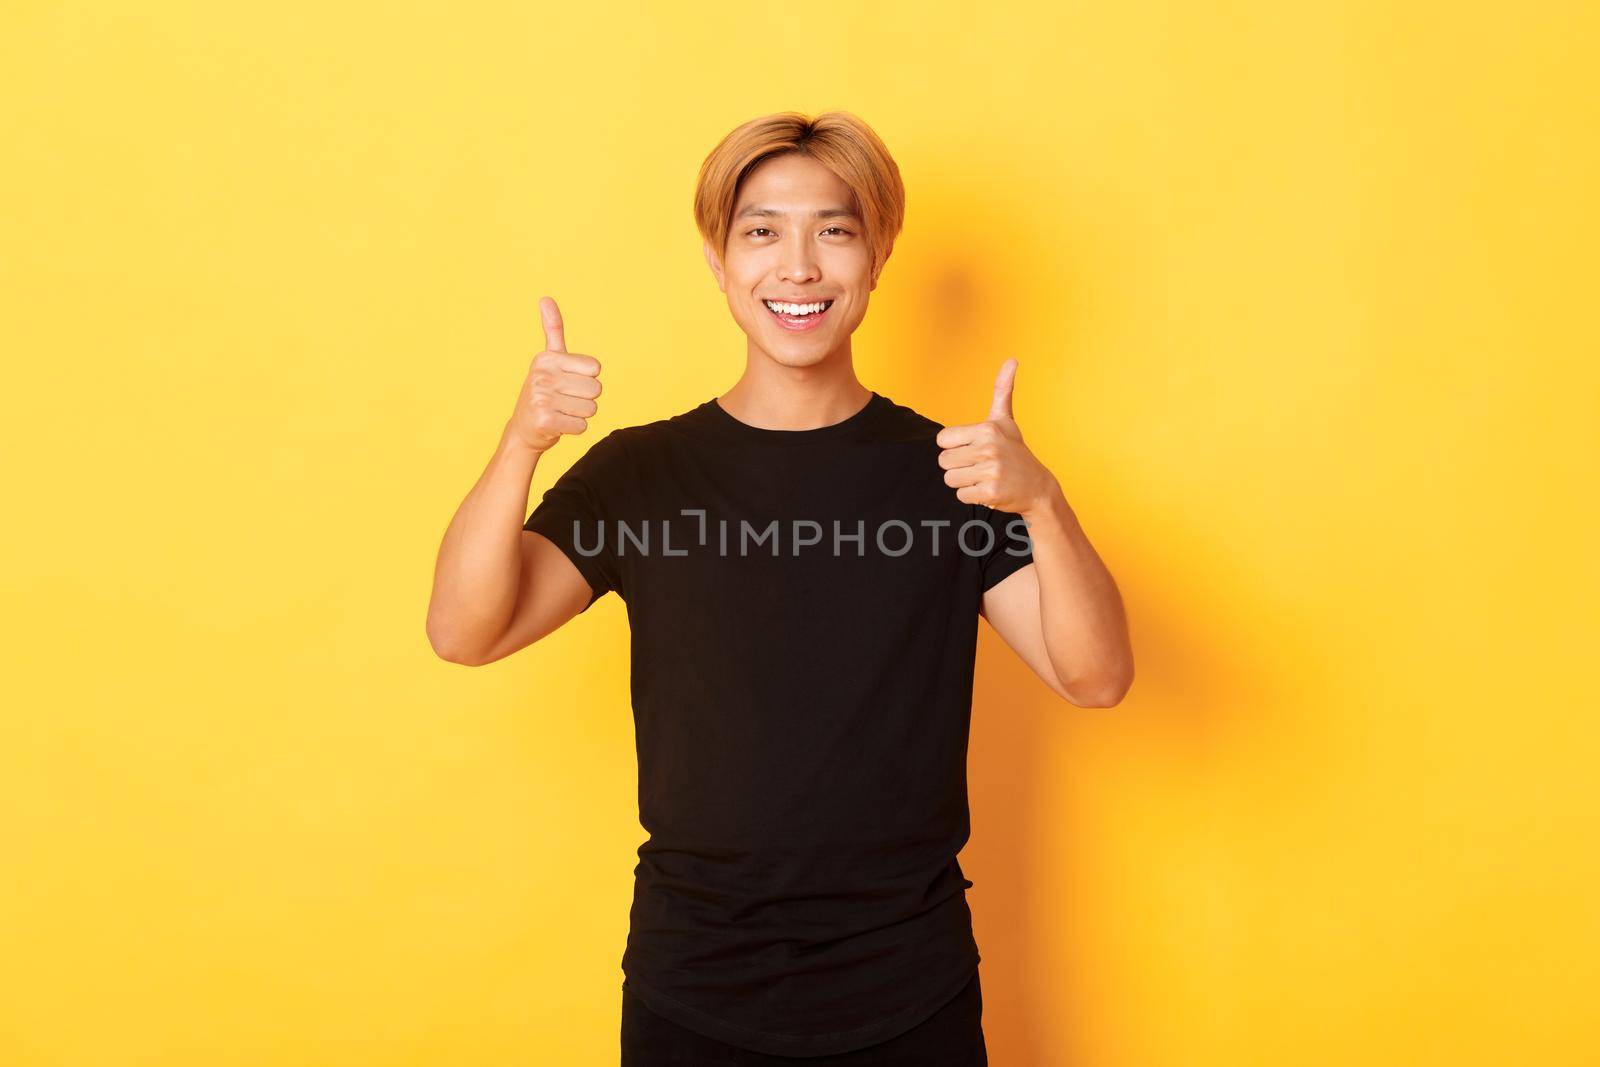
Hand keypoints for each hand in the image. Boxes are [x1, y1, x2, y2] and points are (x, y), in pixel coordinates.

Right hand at [506, 296, 602, 453]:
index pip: (595, 368)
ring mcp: (542, 398)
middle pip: (596, 389)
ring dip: (580, 414)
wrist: (524, 429)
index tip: (568, 382)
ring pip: (591, 408)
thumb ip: (553, 330)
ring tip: (561, 412)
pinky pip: (582, 426)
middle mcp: (542, 375)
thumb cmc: (544, 392)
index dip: (588, 378)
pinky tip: (558, 425)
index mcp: (547, 358)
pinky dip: (574, 428)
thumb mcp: (548, 360)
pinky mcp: (545, 420)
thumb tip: (545, 298)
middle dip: (585, 398)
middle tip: (565, 400)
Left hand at [935, 359, 1061, 515]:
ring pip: (950, 480)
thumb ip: (1003, 390)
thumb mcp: (1006, 420)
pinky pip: (961, 495)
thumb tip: (1012, 359)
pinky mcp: (990, 492)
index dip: (954, 447)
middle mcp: (988, 448)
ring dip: (964, 482)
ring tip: (984, 476)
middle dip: (959, 466)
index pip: (943, 440)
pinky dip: (972, 496)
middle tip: (980, 465)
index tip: (972, 449)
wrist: (1038, 488)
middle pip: (944, 462)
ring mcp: (990, 471)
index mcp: (987, 429)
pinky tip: (989, 489)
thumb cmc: (1016, 452)